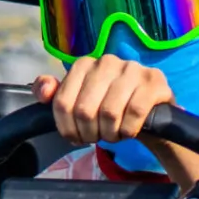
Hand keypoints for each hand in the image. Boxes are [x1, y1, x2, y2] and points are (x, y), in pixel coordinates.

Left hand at [32, 55, 198, 190]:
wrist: (148, 113)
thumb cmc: (107, 106)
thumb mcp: (78, 101)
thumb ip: (54, 94)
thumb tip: (43, 93)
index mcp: (83, 64)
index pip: (62, 104)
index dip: (67, 128)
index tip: (76, 137)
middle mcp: (106, 61)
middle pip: (84, 111)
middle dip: (89, 133)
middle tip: (97, 137)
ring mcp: (132, 69)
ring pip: (109, 113)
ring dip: (110, 133)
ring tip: (113, 134)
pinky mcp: (155, 81)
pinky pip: (134, 113)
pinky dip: (128, 130)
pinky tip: (128, 131)